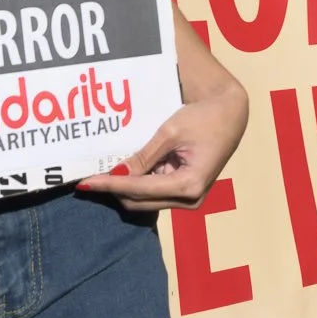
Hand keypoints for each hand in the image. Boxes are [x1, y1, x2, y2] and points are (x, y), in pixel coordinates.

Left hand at [79, 82, 248, 211]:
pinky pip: (154, 193)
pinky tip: (123, 171)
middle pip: (139, 202)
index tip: (85, 183)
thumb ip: (144, 156)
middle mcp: (189, 199)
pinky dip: (137, 184)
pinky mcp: (186, 192)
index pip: (139, 189)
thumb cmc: (204, 118)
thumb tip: (117, 174)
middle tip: (87, 179)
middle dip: (113, 190)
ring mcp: (188, 198)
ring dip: (124, 188)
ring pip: (145, 201)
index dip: (110, 185)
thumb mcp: (170, 132)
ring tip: (101, 173)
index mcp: (189, 184)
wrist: (231, 115)